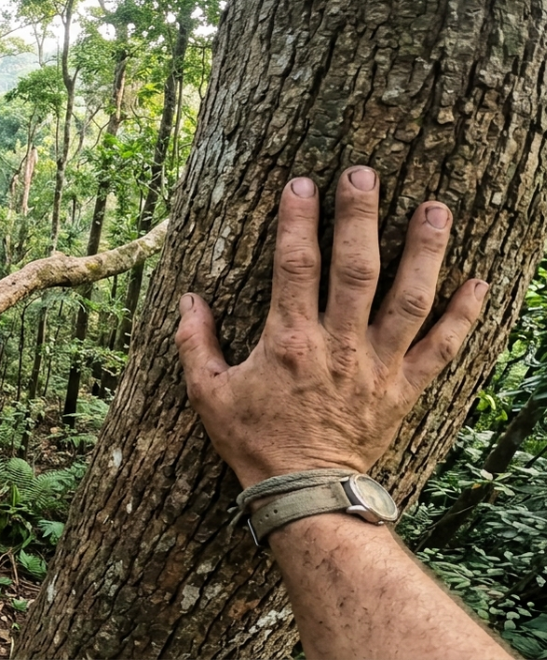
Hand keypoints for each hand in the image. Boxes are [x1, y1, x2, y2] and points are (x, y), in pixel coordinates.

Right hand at [175, 166, 488, 487]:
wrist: (305, 493)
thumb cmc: (254, 441)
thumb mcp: (208, 394)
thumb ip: (196, 343)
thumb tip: (189, 300)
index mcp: (288, 340)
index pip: (294, 265)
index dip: (296, 220)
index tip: (302, 183)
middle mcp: (337, 344)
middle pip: (355, 267)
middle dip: (360, 216)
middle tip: (365, 173)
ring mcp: (377, 365)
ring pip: (407, 297)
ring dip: (424, 250)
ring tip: (435, 207)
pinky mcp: (404, 388)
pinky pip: (442, 348)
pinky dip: (464, 315)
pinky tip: (479, 280)